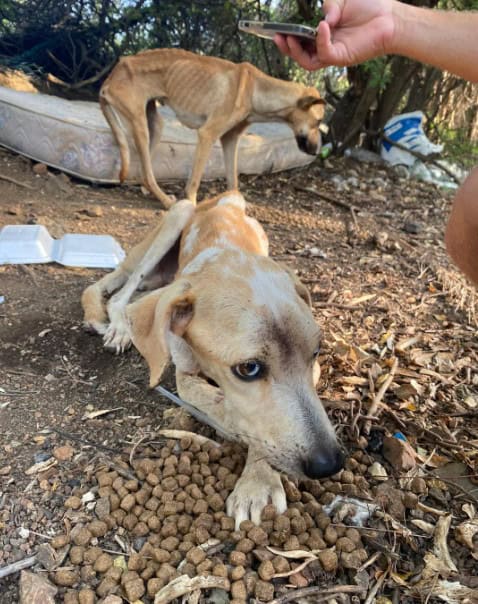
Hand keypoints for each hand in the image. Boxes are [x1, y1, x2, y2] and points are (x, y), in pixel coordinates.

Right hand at [275, 0, 396, 69]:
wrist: (391, 17)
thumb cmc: (370, 8)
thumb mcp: (342, 2)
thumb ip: (328, 8)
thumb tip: (321, 21)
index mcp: (324, 34)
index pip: (301, 41)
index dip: (289, 38)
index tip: (278, 30)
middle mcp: (326, 47)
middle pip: (300, 55)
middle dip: (287, 48)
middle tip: (277, 37)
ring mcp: (334, 54)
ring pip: (308, 62)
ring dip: (296, 52)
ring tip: (290, 38)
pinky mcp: (342, 57)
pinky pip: (325, 53)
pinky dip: (321, 41)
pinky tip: (322, 26)